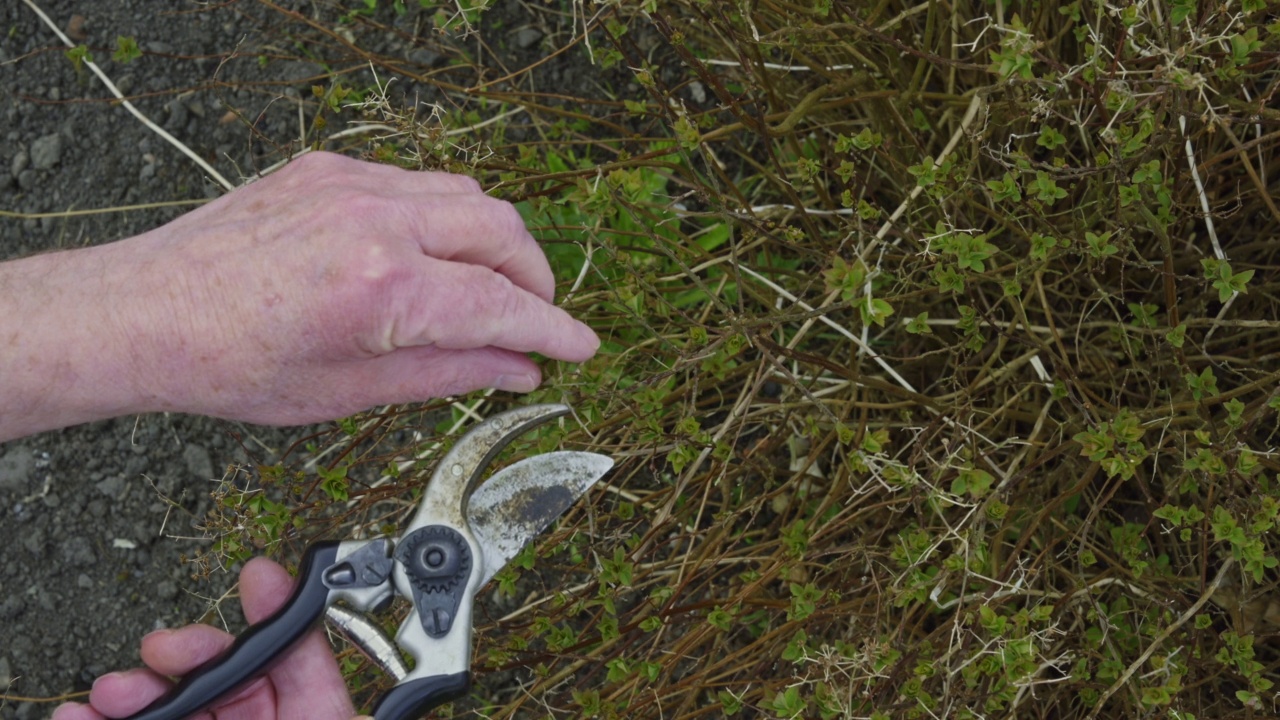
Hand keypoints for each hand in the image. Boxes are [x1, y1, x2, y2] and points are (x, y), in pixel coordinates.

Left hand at [0, 151, 598, 439]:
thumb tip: (520, 369)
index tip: (583, 346)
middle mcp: (376, 220)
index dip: (553, 329)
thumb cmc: (233, 364)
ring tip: (479, 293)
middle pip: (502, 231)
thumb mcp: (351, 390)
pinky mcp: (329, 168)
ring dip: (492, 244)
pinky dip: (441, 220)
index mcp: (383, 287)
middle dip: (534, 278)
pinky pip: (417, 182)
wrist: (146, 313)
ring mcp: (352, 184)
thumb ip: (450, 375)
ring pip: (468, 196)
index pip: (502, 304)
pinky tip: (423, 260)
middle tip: (532, 321)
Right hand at [52, 558, 363, 719]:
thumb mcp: (321, 719)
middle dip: (184, 653)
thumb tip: (288, 598)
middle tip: (161, 647)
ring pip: (167, 706)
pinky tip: (78, 717)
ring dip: (133, 693)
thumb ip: (308, 672)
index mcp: (312, 714)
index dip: (274, 611)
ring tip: (108, 693)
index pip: (294, 656)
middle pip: (219, 676)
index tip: (257, 573)